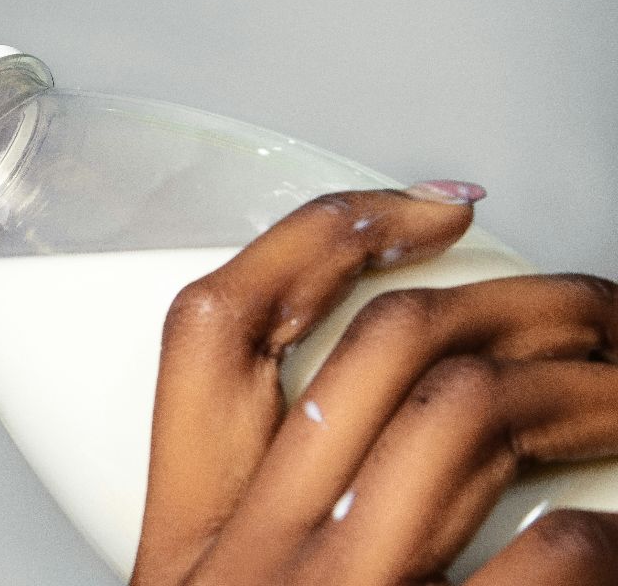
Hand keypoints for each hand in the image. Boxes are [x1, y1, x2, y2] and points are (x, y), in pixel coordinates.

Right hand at [133, 185, 617, 584]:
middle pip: (379, 348)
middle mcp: (252, 561)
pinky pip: (552, 551)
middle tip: (598, 312)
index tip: (432, 208)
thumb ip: (272, 527)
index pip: (213, 329)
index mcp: (185, 539)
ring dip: (589, 388)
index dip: (323, 235)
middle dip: (520, 301)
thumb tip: (399, 422)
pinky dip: (610, 525)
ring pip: (469, 414)